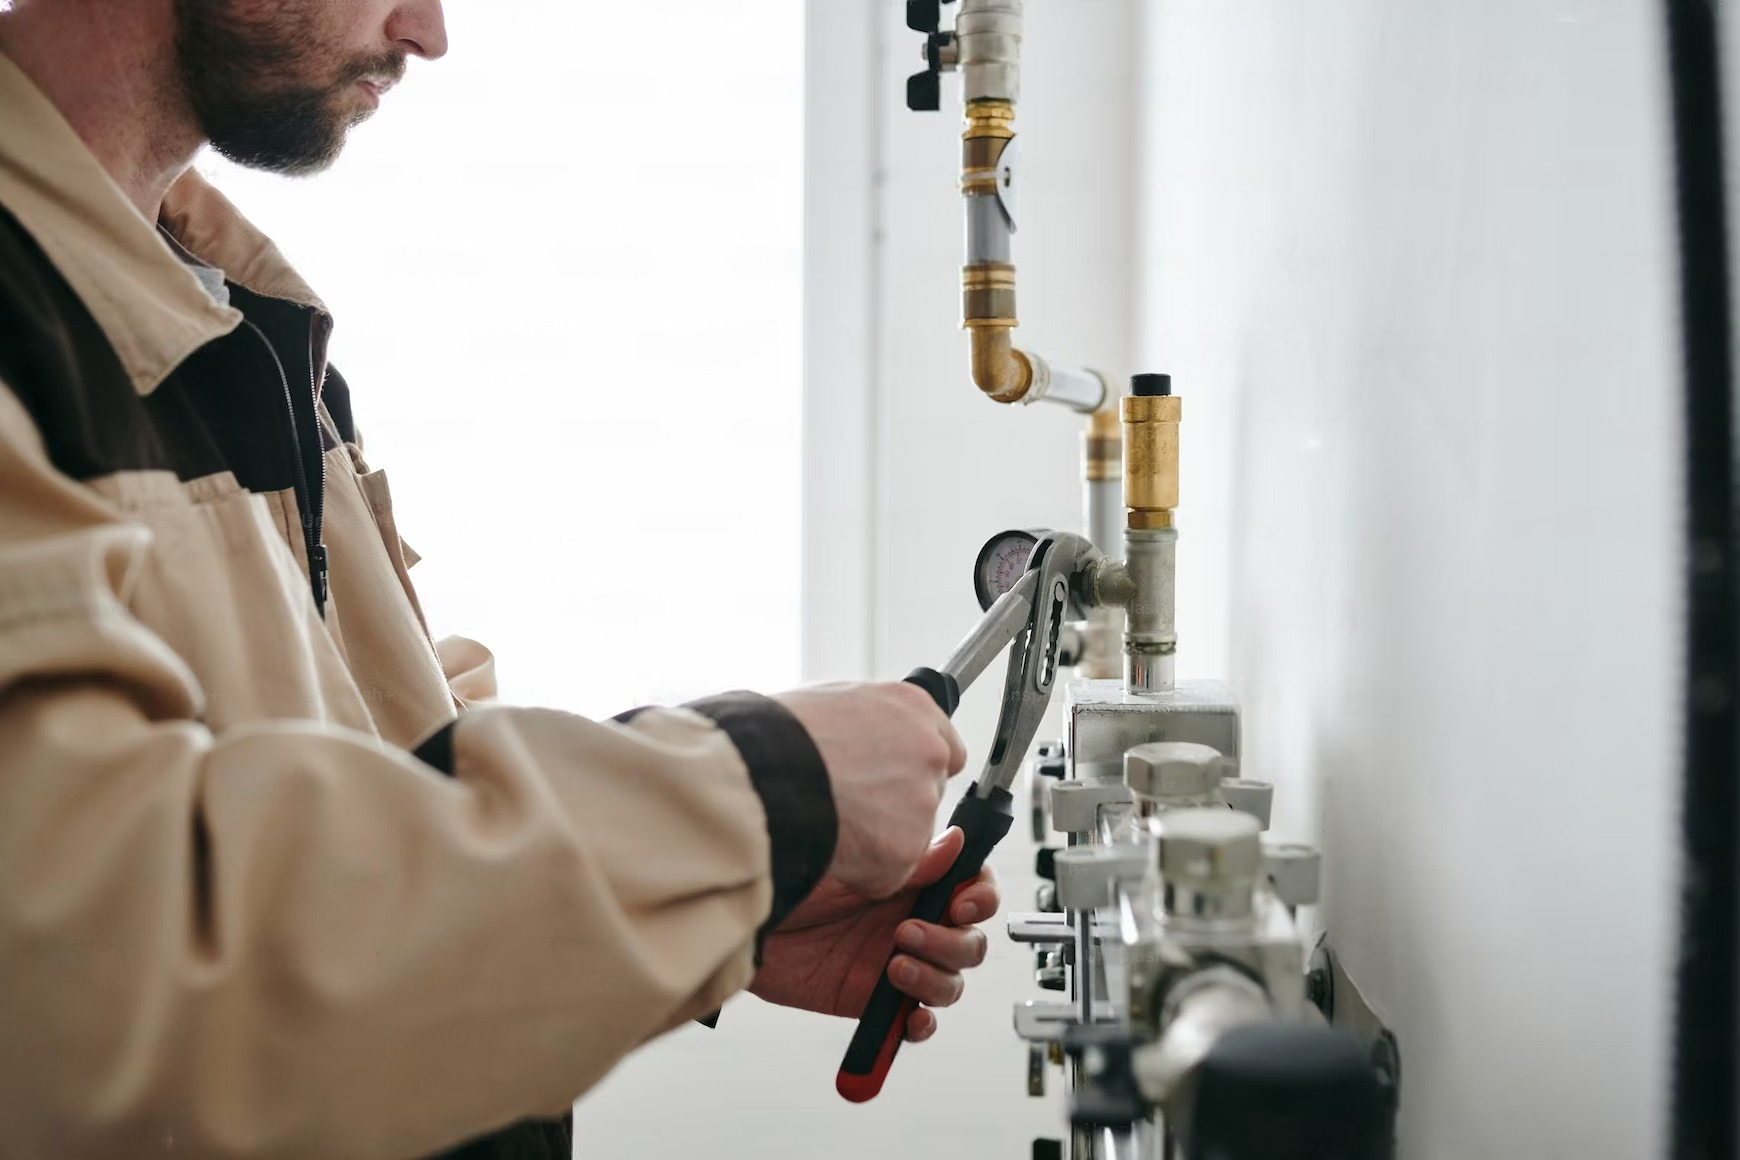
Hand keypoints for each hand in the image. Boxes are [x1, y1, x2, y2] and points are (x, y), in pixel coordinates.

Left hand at [750, 828, 999, 1041]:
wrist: (746, 917)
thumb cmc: (790, 874)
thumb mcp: (853, 858)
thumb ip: (909, 859)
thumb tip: (956, 843)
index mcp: (913, 880)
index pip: (971, 887)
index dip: (980, 897)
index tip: (963, 903)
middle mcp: (910, 920)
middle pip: (969, 940)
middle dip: (952, 941)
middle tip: (908, 932)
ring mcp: (896, 961)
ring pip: (950, 981)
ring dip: (935, 978)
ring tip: (894, 966)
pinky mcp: (874, 1000)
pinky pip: (916, 1021)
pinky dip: (921, 1024)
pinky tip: (908, 1017)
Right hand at [776, 682, 966, 897]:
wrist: (761, 771)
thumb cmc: (779, 733)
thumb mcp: (834, 702)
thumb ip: (870, 723)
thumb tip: (866, 738)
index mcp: (914, 708)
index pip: (945, 747)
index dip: (915, 768)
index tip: (893, 779)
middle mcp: (929, 752)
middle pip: (928, 793)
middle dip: (895, 805)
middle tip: (848, 803)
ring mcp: (922, 804)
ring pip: (907, 835)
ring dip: (875, 838)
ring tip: (828, 819)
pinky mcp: (905, 852)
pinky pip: (885, 871)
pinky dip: (860, 869)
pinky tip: (829, 843)